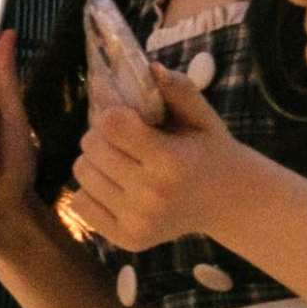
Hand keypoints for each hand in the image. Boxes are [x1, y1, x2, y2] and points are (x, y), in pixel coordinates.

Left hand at [68, 61, 248, 251]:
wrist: (226, 202)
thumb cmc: (208, 151)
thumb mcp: (203, 116)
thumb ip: (177, 89)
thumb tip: (149, 68)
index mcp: (170, 161)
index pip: (111, 125)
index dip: (114, 114)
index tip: (128, 117)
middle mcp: (151, 195)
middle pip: (92, 149)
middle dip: (102, 137)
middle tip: (123, 140)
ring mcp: (137, 221)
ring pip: (82, 176)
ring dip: (95, 162)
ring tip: (120, 161)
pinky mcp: (126, 239)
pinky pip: (80, 205)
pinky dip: (91, 191)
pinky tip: (116, 186)